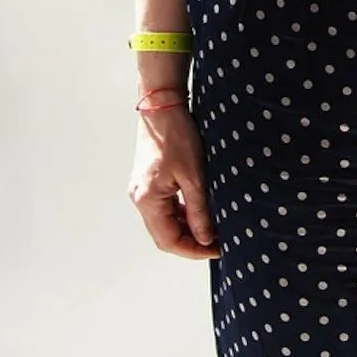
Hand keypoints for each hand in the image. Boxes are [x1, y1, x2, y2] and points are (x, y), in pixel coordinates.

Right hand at [128, 103, 218, 259]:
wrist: (162, 106)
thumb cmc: (177, 136)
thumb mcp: (194, 175)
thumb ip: (198, 210)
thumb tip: (205, 238)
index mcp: (148, 200)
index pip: (169, 241)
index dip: (194, 250)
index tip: (216, 249)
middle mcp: (140, 199)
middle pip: (164, 235)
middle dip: (190, 242)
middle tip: (215, 242)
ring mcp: (141, 190)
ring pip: (164, 222)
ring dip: (186, 228)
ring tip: (210, 227)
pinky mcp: (147, 182)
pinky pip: (163, 207)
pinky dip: (180, 213)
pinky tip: (197, 210)